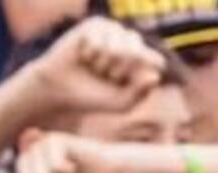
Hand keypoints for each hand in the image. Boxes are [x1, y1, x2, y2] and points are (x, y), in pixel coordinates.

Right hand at [33, 17, 163, 116]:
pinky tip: (84, 56)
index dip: (139, 75)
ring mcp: (115, 30)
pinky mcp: (96, 24)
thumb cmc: (93, 97)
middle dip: (119, 71)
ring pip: (119, 49)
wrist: (61, 88)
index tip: (123, 84)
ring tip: (95, 66)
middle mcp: (131, 42)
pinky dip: (90, 55)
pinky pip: (100, 43)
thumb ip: (140, 94)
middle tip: (105, 76)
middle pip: (137, 55)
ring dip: (104, 65)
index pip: (156, 61)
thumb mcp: (120, 103)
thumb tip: (155, 76)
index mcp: (143, 60)